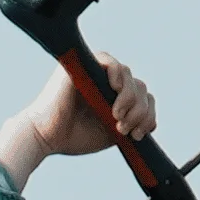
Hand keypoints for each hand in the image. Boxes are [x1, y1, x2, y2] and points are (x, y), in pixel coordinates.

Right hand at [0, 56, 148, 180]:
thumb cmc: (73, 136)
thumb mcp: (111, 132)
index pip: (143, 97)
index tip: (138, 134)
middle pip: (140, 88)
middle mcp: (106, 81)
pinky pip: (111, 62)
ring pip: (130, 78)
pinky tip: (113, 91)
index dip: (147, 115)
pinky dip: (117, 75)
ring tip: (117, 116)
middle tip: (124, 128)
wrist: (47, 137)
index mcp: (114, 96)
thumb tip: (152, 123)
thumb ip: (131, 124)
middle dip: (139, 111)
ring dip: (130, 99)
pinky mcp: (84, 65)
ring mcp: (96, 72)